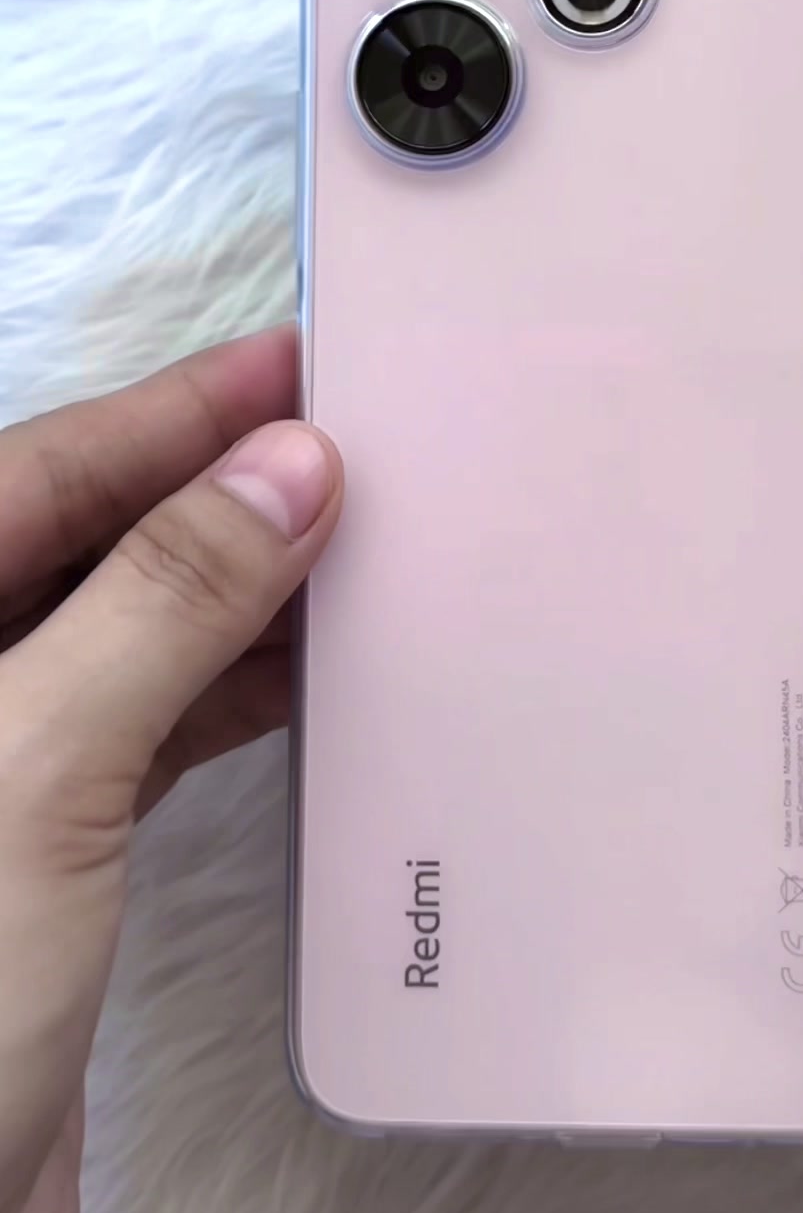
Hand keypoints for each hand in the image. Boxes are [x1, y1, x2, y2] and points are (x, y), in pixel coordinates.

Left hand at [0, 327, 341, 1212]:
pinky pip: (150, 722)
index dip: (178, 409)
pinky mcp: (42, 850)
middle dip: (220, 487)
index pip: (46, 471)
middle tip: (353, 439)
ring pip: (133, 630)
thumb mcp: (35, 767)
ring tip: (357, 538)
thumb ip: (159, 605)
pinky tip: (312, 667)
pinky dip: (232, 689)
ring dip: (242, 589)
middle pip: (94, 539)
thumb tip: (278, 472)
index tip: (296, 361)